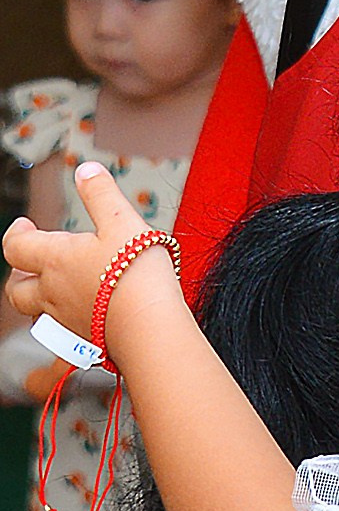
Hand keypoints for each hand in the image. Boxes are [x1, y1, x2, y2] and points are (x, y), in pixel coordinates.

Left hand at [3, 161, 169, 352]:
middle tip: (31, 263)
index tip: (25, 225)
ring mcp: (67, 320)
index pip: (15, 246)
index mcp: (55, 260)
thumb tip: (86, 170)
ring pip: (36, 313)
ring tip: (56, 289)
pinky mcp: (87, 339)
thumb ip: (101, 194)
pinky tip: (87, 312)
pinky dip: (66, 319)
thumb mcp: (122, 221)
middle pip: (16, 288)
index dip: (16, 233)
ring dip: (38, 300)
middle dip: (18, 274)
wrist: (151, 326)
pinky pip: (64, 331)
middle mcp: (53, 293)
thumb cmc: (135, 275)